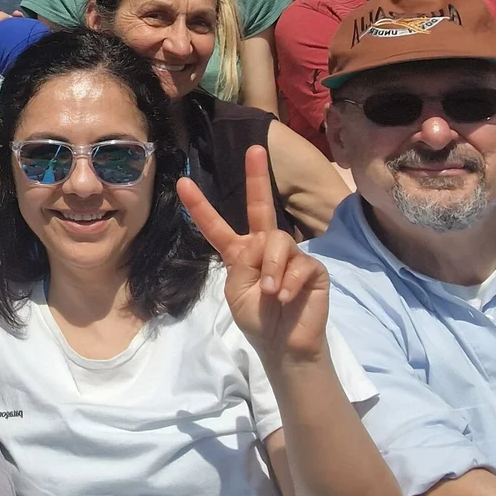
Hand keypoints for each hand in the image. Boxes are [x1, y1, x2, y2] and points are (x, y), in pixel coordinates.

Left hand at [179, 146, 329, 363]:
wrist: (282, 345)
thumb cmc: (257, 320)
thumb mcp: (237, 291)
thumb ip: (243, 263)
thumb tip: (263, 246)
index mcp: (240, 252)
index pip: (216, 226)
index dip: (200, 206)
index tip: (182, 183)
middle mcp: (264, 246)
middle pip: (260, 207)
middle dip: (256, 176)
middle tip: (254, 149)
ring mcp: (291, 255)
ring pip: (276, 242)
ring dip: (270, 269)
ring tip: (271, 293)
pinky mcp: (313, 268)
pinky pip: (298, 263)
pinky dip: (287, 282)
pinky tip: (285, 297)